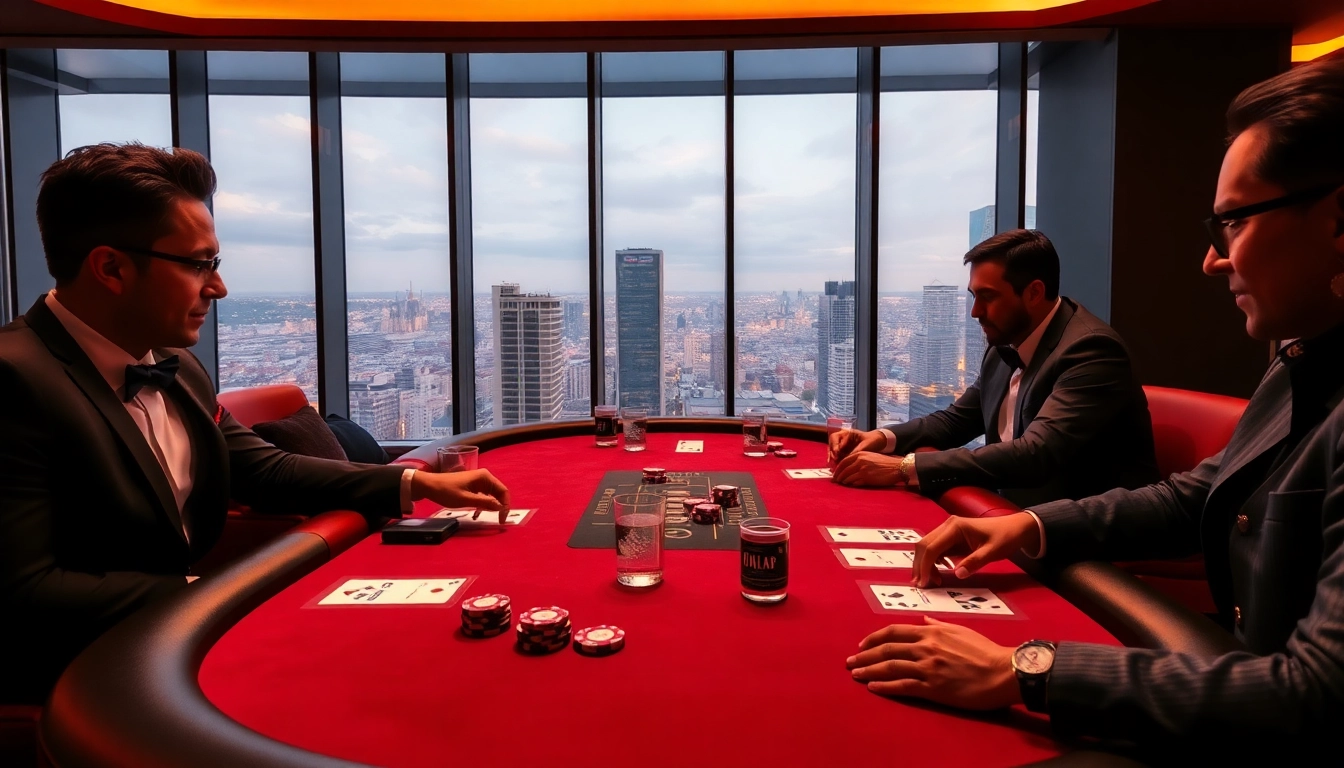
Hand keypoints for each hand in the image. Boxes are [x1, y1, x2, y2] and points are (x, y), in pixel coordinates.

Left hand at [412, 469, 510, 523]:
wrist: (428, 485)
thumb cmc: (446, 491)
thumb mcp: (466, 499)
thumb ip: (484, 503)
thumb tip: (501, 507)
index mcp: (485, 477)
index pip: (503, 491)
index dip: (506, 505)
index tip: (501, 519)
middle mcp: (484, 477)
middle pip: (499, 493)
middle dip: (499, 506)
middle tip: (497, 520)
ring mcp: (478, 481)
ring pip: (491, 495)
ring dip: (491, 506)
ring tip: (484, 517)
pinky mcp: (472, 486)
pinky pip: (483, 496)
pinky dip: (483, 505)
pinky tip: (477, 513)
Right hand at [828, 428, 885, 464]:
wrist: (879, 443)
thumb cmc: (873, 441)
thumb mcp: (865, 445)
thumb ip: (856, 451)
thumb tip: (847, 459)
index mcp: (847, 432)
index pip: (835, 438)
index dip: (835, 446)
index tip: (837, 454)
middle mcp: (842, 437)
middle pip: (831, 443)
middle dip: (831, 452)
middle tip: (834, 460)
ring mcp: (842, 444)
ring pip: (832, 450)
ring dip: (832, 457)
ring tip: (834, 465)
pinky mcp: (844, 451)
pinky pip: (837, 455)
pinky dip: (836, 461)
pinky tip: (837, 467)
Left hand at [832, 451, 907, 486]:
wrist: (896, 467)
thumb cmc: (884, 463)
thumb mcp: (870, 457)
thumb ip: (858, 460)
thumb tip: (848, 468)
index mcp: (859, 454)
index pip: (843, 462)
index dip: (837, 469)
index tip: (835, 474)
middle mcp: (859, 461)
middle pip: (843, 470)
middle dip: (838, 477)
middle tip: (835, 481)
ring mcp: (862, 469)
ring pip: (847, 477)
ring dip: (844, 482)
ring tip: (842, 484)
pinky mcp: (866, 478)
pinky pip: (855, 483)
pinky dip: (852, 484)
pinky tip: (852, 485)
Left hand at [846, 617, 1020, 710]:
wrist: (1003, 672)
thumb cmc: (985, 651)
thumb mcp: (960, 630)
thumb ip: (938, 625)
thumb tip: (923, 621)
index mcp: (932, 632)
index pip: (895, 632)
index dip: (875, 638)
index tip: (862, 644)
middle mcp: (926, 647)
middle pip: (887, 649)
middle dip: (865, 656)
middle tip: (850, 662)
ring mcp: (928, 668)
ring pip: (891, 667)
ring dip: (869, 671)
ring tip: (855, 675)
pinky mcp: (933, 688)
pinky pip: (903, 686)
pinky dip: (885, 686)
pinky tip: (873, 688)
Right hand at [910, 513, 1039, 587]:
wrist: (1015, 528)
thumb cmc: (1005, 537)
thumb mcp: (992, 551)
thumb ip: (975, 562)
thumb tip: (957, 574)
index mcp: (955, 527)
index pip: (932, 547)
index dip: (925, 566)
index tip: (924, 583)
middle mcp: (947, 526)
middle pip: (924, 545)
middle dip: (920, 565)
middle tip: (921, 585)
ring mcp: (948, 531)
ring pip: (927, 547)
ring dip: (924, 564)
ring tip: (930, 581)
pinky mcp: (951, 538)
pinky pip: (935, 549)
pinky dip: (932, 562)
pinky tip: (938, 573)